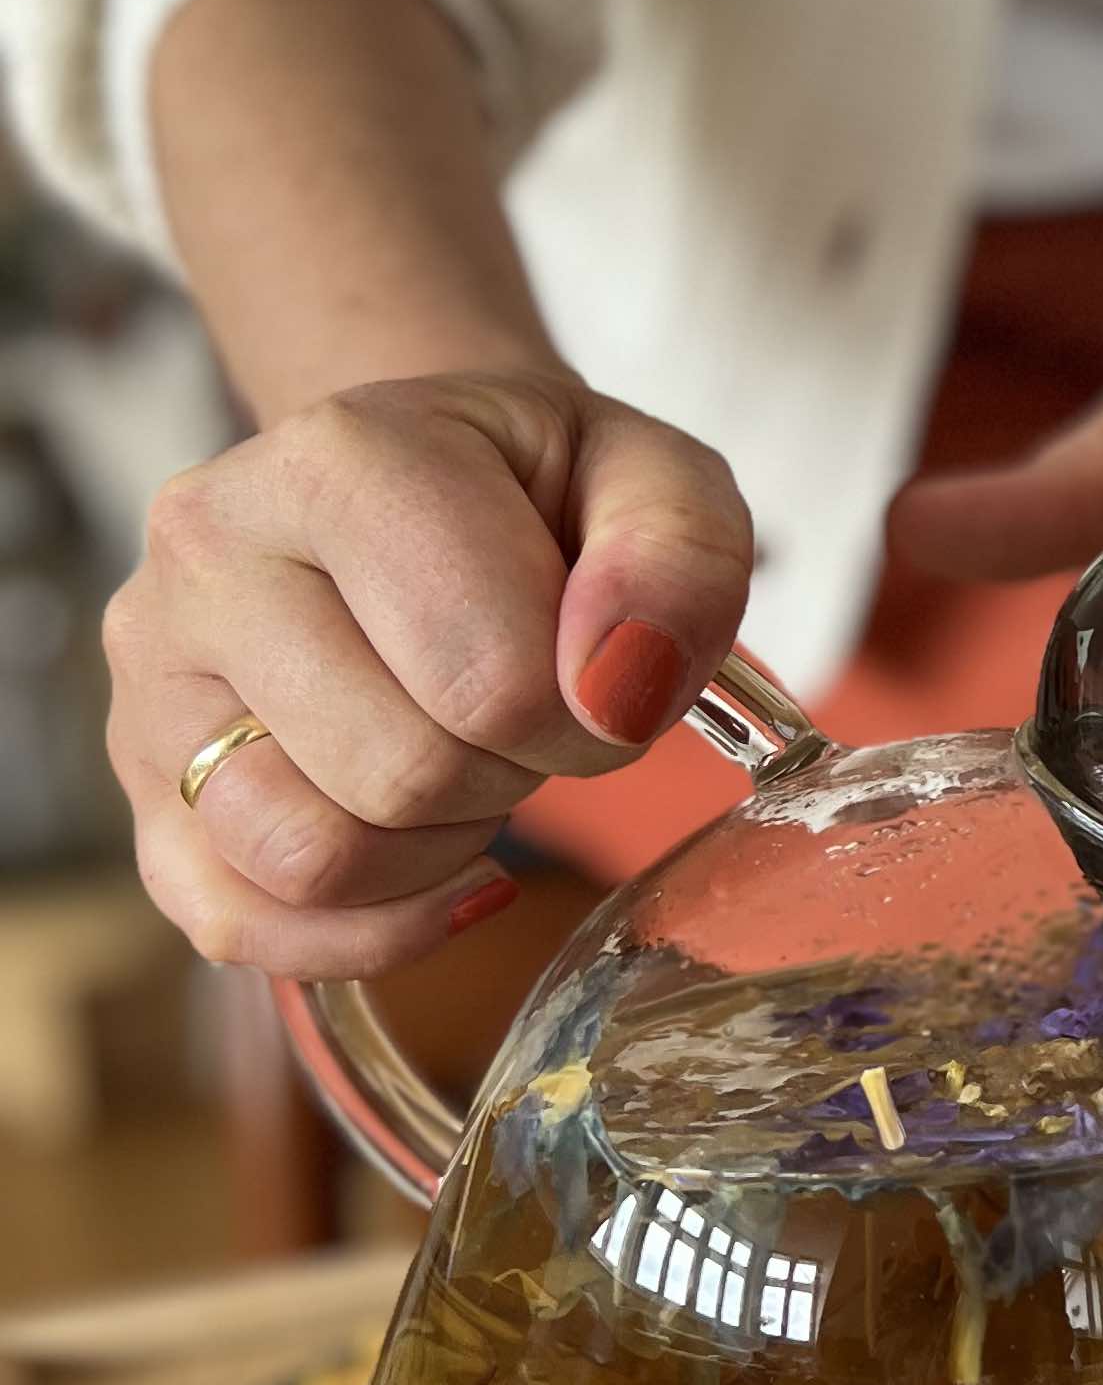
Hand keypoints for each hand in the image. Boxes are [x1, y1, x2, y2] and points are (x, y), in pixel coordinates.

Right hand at [109, 369, 753, 974]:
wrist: (417, 481)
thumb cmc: (537, 489)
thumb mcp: (652, 478)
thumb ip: (677, 562)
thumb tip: (615, 690)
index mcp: (337, 456)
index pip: (487, 675)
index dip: (588, 716)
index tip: (600, 674)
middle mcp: (210, 553)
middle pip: (400, 774)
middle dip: (513, 775)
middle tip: (531, 715)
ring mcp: (154, 676)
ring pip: (310, 859)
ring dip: (434, 849)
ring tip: (467, 763)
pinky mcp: (144, 787)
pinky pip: (237, 924)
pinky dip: (365, 927)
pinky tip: (434, 863)